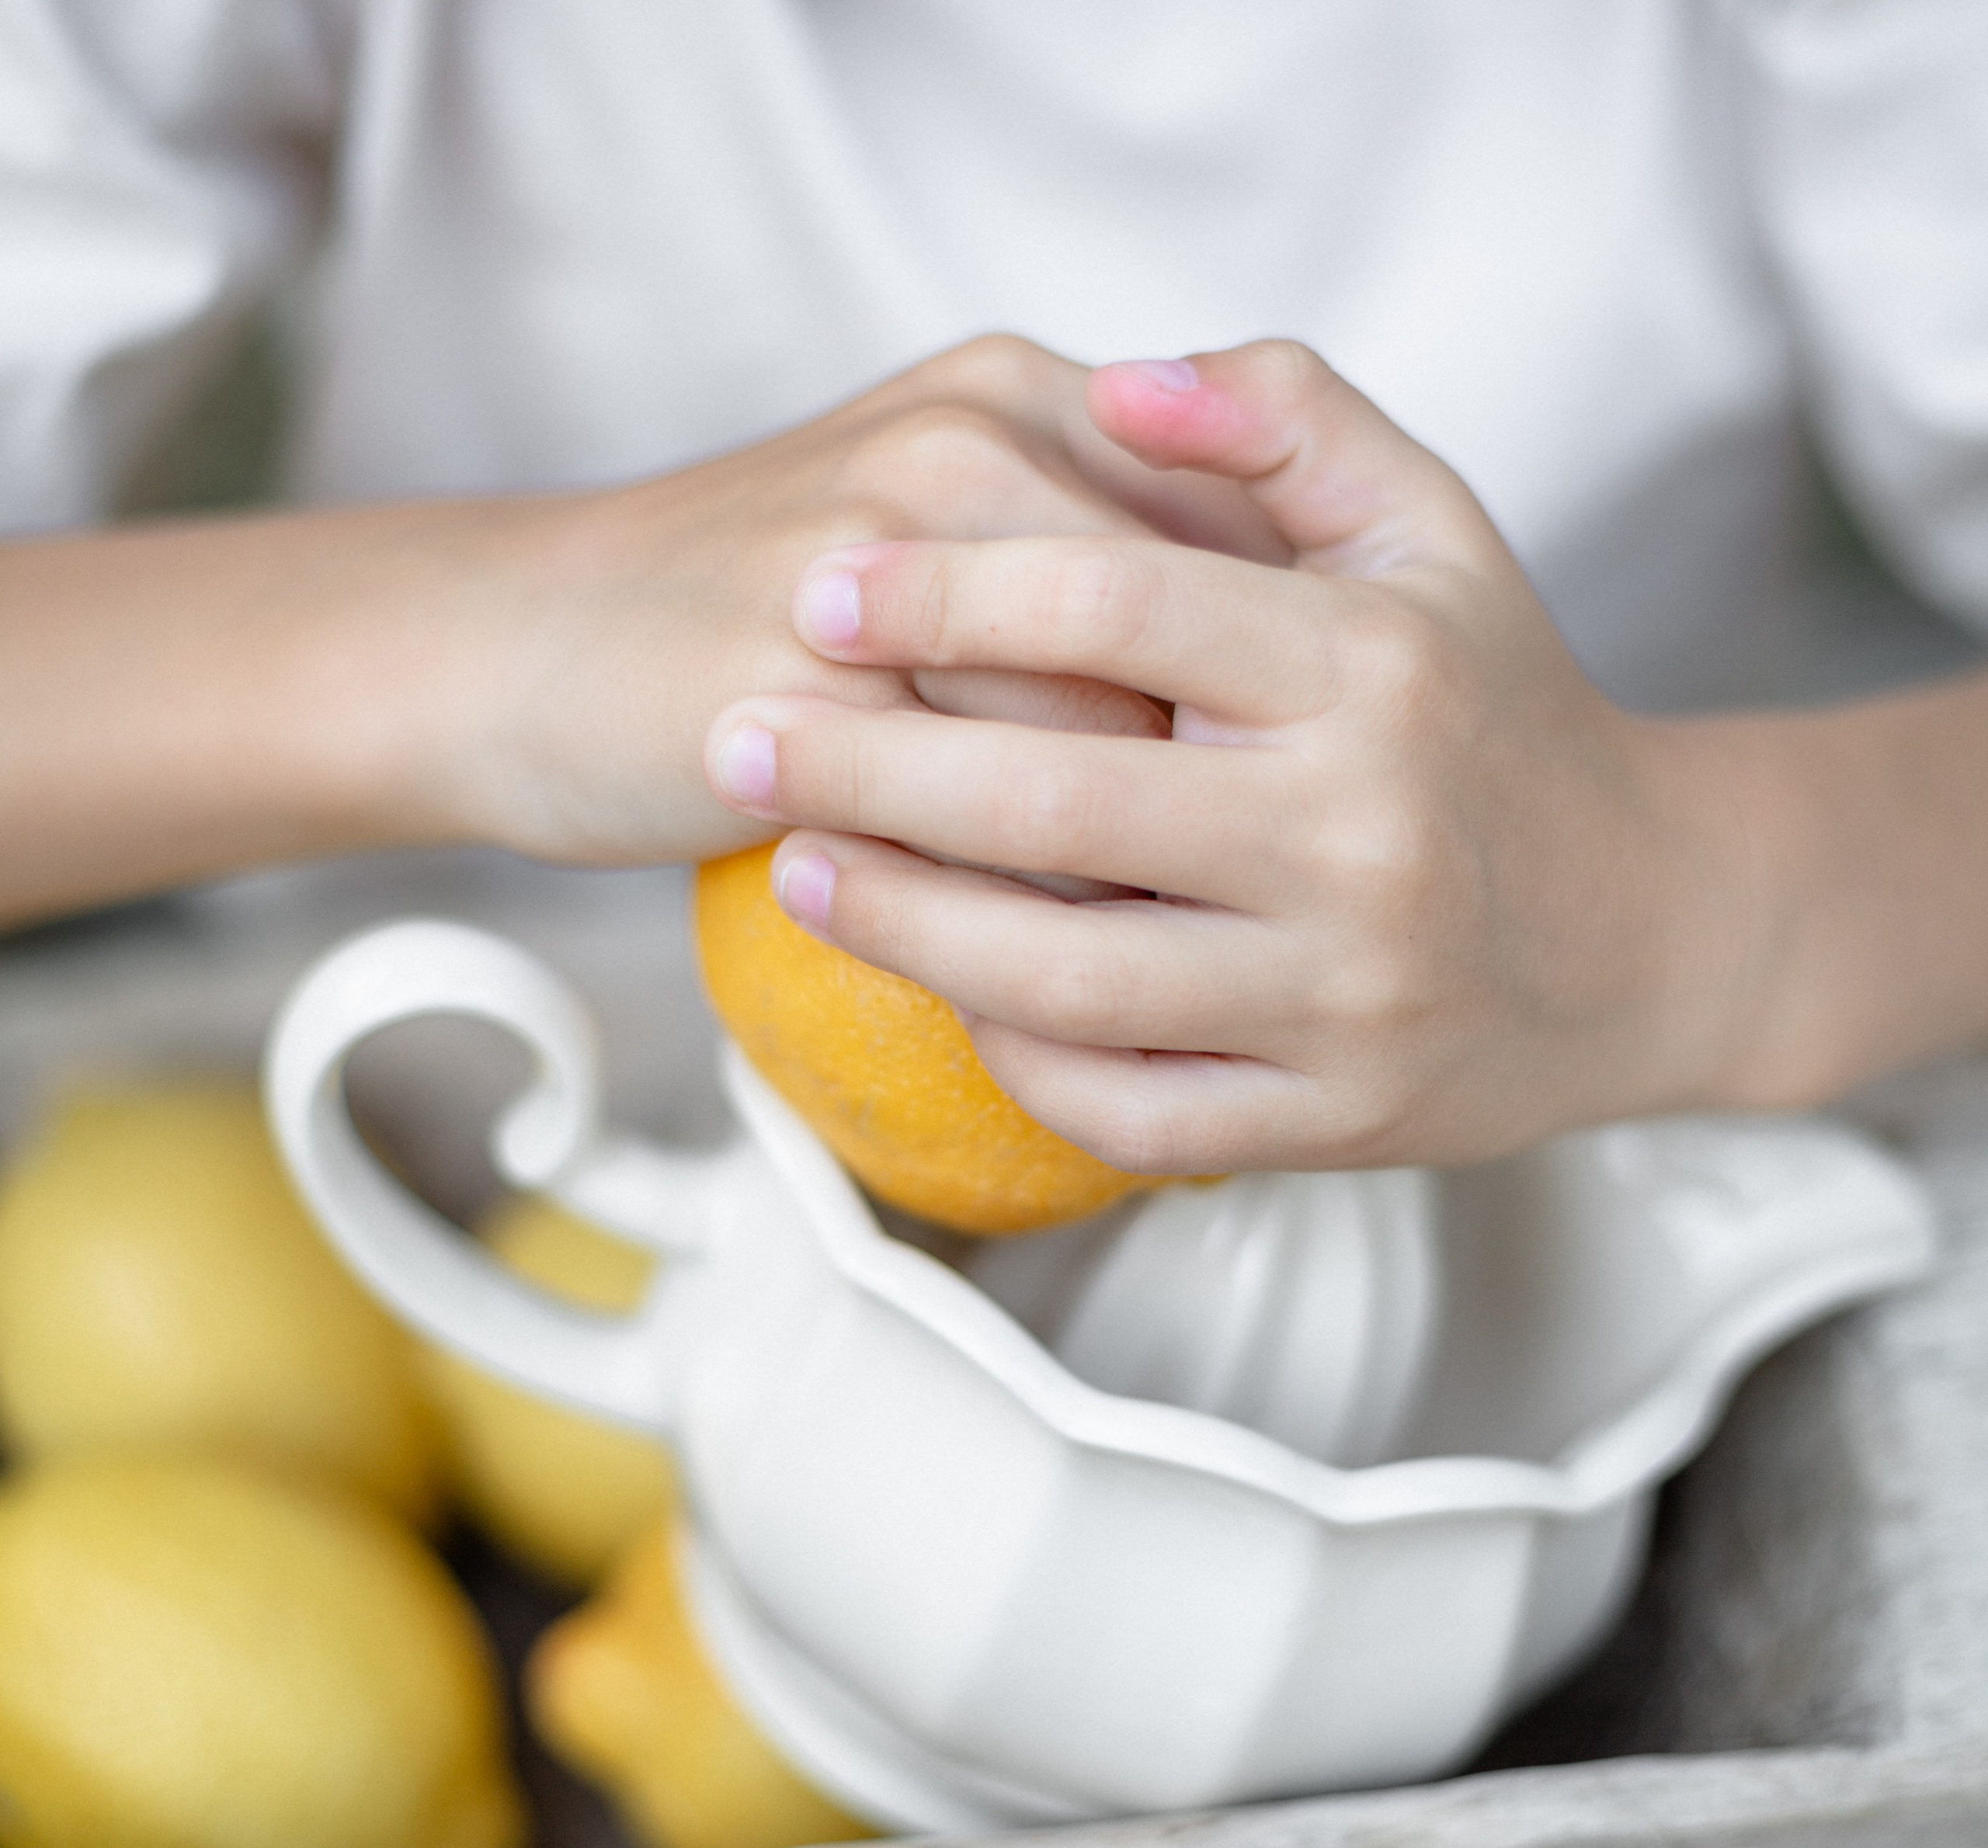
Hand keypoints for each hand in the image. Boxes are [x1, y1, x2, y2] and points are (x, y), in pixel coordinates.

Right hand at [404, 336, 1285, 865]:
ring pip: (1106, 734)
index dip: (1273, 678)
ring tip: (1137, 912)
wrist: (518, 643)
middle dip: (1224, 771)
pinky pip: (988, 817)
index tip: (1275, 779)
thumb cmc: (745, 609)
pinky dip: (1032, 891)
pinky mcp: (803, 695)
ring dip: (1139, 844)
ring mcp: (880, 566)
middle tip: (1232, 871)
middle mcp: (964, 450)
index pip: (1237, 532)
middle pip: (1191, 640)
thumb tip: (1252, 688)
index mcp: (1015, 396)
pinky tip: (1022, 925)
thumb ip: (1081, 559)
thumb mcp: (927, 532)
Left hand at [702, 342, 1765, 1170]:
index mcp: (1374, 672)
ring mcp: (1346, 999)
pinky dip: (1015, 1061)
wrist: (1649, 932)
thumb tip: (1117, 378)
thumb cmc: (1499, 714)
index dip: (944, 594)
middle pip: (1053, 804)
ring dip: (901, 926)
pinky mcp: (1334, 1121)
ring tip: (793, 867)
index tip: (820, 589)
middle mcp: (1361, 840)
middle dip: (860, 767)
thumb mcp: (1435, 533)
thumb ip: (1290, 422)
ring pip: (1067, 981)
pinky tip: (944, 993)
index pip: (1118, 609)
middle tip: (734, 738)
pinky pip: (1132, 1112)